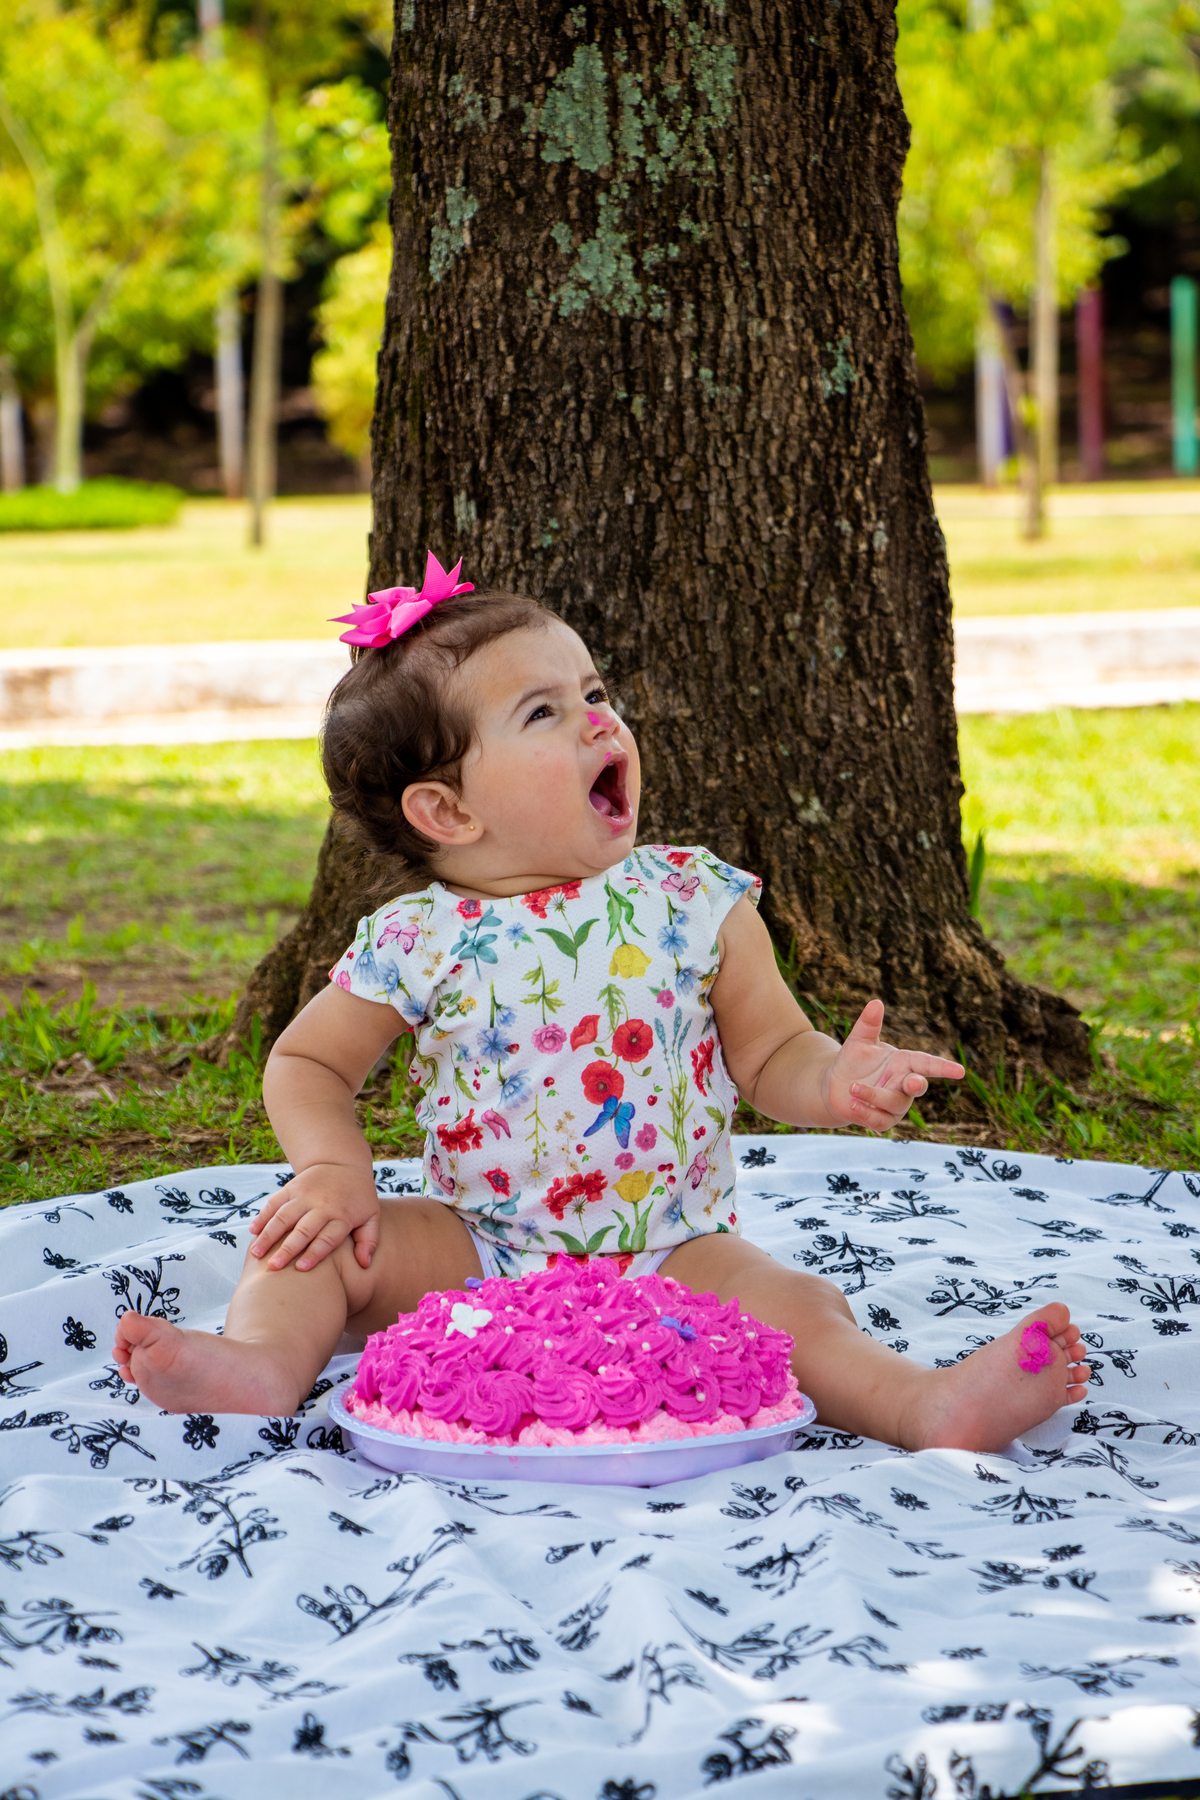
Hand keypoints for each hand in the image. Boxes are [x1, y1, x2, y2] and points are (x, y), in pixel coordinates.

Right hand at [247, 1163, 380, 1271]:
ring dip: (268, 1235)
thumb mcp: (371, 1216)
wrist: (343, 1162)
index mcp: (343, 1216)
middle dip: (287, 1249)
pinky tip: (253, 1231)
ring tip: (256, 1254)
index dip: (314, 1253)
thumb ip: (368, 1241)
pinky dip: (263, 1216)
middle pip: (303, 1230)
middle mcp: (322, 1205)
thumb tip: (364, 1264)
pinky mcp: (292, 1187)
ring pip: (283, 1217)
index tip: (300, 1269)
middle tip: (273, 1267)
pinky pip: (274, 1202)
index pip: (327, 1238)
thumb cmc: (358, 1197)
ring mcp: (305, 1194)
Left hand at [821, 999, 963, 1130]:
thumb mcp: (859, 1041)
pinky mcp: (883, 1120)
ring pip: (895, 1104)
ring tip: (852, 1088)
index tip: (960, 1071)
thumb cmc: (852, 1061)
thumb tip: (876, 1002)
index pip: (927, 1064)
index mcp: (904, 1062)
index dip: (944, 1068)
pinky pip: (881, 1121)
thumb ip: (869, 1024)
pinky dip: (867, 1114)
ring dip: (874, 1096)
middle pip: (917, 1086)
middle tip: (910, 1081)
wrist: (835, 1086)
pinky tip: (853, 1105)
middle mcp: (904, 1084)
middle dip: (916, 1085)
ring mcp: (896, 1105)